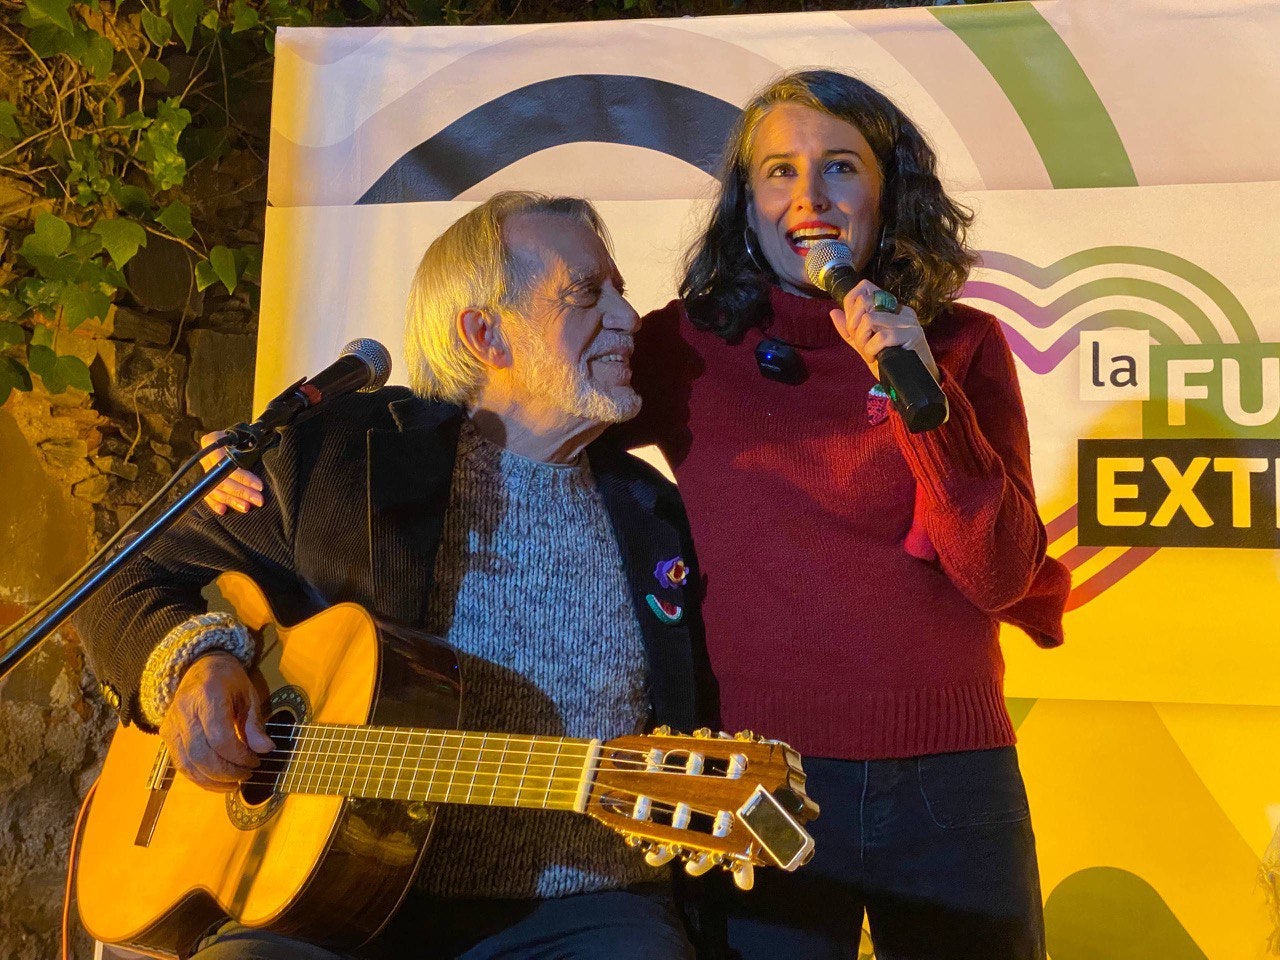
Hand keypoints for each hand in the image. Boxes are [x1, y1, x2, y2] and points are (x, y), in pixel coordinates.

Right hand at [160, 651, 274, 790]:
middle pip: (201, 754)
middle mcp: (184, 711)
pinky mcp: (166, 735)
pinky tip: (218, 781)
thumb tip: (266, 749)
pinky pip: (180, 764)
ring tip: (235, 783)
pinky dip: (199, 778)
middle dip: (226, 772)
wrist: (200, 667)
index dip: (239, 755)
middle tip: (247, 775)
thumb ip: (254, 724)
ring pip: (187, 764)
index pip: (220, 736)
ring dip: (212, 780)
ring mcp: (171, 724)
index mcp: (207, 695)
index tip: (256, 761)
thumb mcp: (248, 695)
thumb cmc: (228, 680)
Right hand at [199, 431, 264, 515]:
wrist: (234, 438)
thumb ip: (251, 446)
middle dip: (242, 492)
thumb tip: (261, 458)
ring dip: (232, 500)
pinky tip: (223, 510)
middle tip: (259, 500)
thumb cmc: (245, 438)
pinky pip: (207, 495)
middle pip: (222, 478)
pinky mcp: (204, 481)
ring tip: (246, 507)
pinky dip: (215, 503)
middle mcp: (206, 457)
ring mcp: (204, 470)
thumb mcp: (247, 437)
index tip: (260, 486)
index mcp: (213, 441)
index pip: (227, 463)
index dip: (243, 476)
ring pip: (216, 489)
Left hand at [830, 280, 939, 382]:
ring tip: (870, 353)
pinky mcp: (912, 334)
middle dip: (854, 326)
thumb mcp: (865, 344)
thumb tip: (834, 312)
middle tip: (861, 345)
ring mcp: (908, 321)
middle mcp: (901, 309)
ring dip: (862, 341)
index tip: (853, 328)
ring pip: (870, 319)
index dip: (850, 305)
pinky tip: (876, 358)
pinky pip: (881, 336)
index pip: (865, 288)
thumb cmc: (890, 362)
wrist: (913, 381)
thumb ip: (850, 330)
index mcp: (890, 308)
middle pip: (864, 303)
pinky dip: (872, 350)